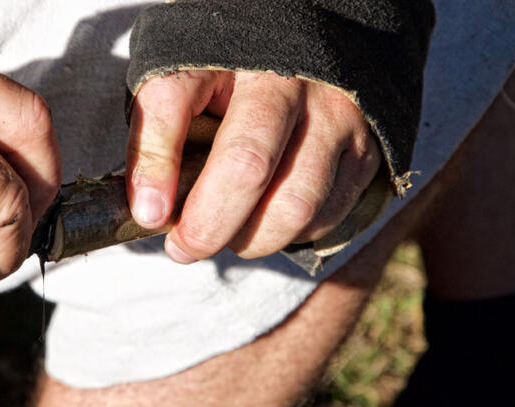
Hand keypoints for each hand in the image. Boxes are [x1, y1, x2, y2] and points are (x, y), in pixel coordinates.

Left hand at [126, 71, 380, 262]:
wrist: (310, 53)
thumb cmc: (233, 78)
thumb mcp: (185, 85)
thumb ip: (158, 138)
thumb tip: (150, 213)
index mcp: (226, 55)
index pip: (174, 101)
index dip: (155, 167)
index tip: (148, 216)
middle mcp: (288, 79)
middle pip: (246, 166)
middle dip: (209, 225)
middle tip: (184, 246)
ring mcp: (335, 113)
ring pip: (296, 204)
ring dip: (253, 240)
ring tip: (230, 234)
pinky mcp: (366, 146)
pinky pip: (329, 213)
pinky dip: (293, 234)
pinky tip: (270, 220)